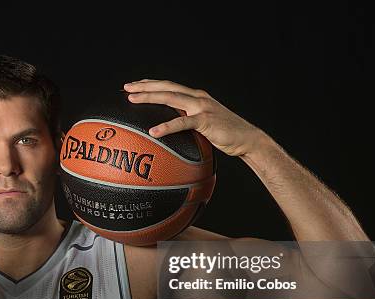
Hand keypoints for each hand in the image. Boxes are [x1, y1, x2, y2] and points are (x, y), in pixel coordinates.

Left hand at [124, 79, 267, 156]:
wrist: (247, 139)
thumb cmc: (225, 135)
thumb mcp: (203, 125)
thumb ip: (188, 122)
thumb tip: (170, 131)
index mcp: (196, 97)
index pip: (169, 86)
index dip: (151, 84)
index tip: (134, 85)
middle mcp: (197, 98)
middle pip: (166, 87)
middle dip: (145, 86)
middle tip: (126, 88)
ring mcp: (202, 107)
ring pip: (171, 98)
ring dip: (150, 97)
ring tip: (132, 99)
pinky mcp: (205, 121)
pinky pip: (182, 123)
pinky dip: (166, 126)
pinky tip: (153, 131)